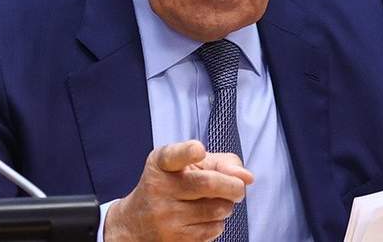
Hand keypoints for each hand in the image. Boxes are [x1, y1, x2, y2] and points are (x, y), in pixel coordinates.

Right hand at [104, 140, 253, 241]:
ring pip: (217, 209)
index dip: (188, 152)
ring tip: (215, 202)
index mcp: (161, 163)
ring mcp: (165, 217)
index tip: (198, 150)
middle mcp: (159, 188)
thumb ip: (221, 162)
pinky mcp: (174, 239)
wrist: (136, 223)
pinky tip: (203, 218)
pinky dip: (217, 222)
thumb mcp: (188, 165)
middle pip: (208, 184)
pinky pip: (213, 230)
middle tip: (237, 188)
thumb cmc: (172, 185)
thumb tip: (246, 177)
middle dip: (234, 186)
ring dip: (226, 205)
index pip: (174, 155)